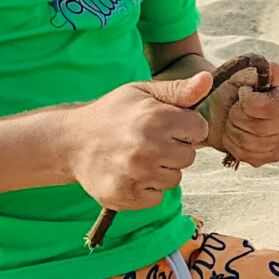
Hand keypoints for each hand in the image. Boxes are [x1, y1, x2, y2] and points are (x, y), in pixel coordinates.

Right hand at [65, 71, 212, 211]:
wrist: (70, 141)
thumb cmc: (112, 114)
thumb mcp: (143, 93)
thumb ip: (178, 90)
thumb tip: (208, 80)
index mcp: (155, 118)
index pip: (199, 129)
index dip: (185, 127)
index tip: (166, 126)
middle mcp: (148, 147)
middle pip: (189, 157)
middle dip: (174, 149)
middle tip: (148, 142)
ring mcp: (137, 174)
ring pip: (174, 179)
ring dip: (160, 171)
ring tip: (137, 158)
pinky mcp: (127, 195)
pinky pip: (157, 198)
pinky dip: (147, 189)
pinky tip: (130, 174)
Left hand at [205, 61, 278, 166]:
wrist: (234, 105)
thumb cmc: (241, 87)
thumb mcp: (247, 73)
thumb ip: (260, 71)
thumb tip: (274, 69)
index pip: (272, 108)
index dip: (249, 102)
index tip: (242, 92)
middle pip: (259, 129)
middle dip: (237, 117)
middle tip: (233, 108)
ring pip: (251, 143)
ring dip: (233, 131)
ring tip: (232, 120)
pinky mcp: (276, 155)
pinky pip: (249, 156)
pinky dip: (234, 144)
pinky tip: (234, 132)